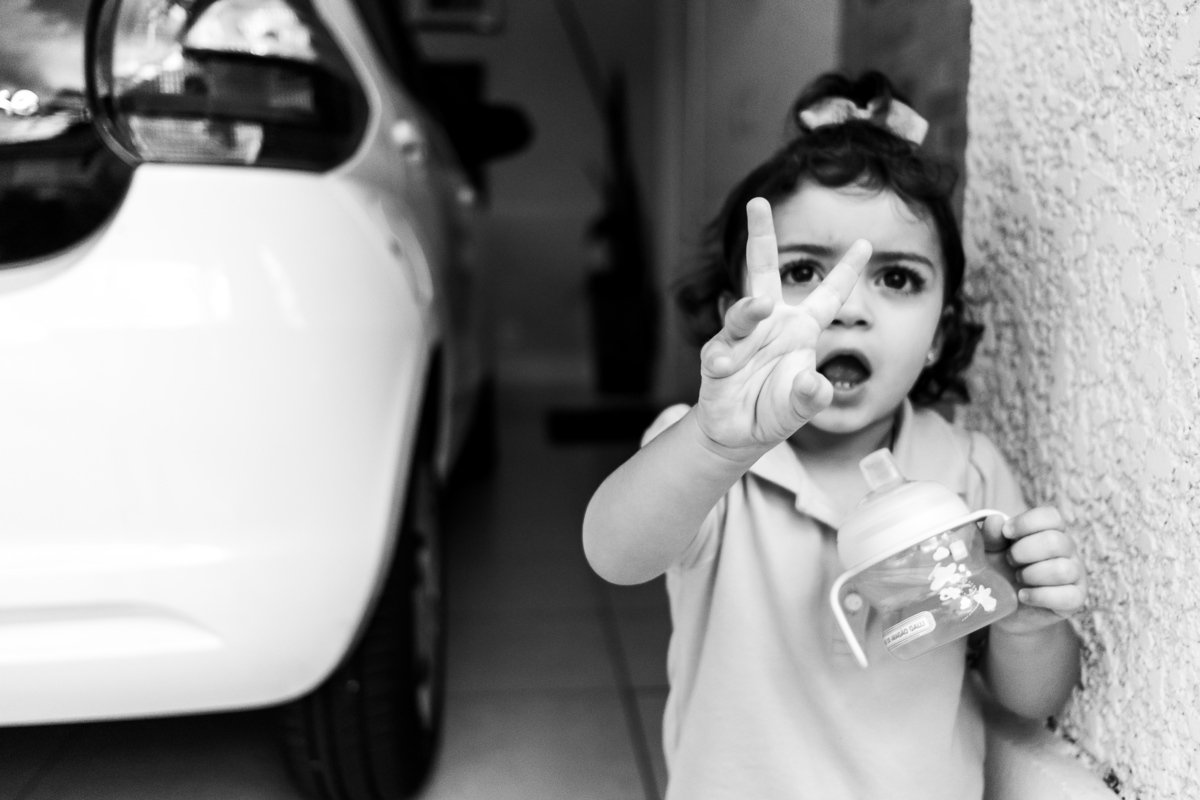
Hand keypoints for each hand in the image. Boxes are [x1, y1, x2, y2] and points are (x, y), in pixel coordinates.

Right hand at [693, 197, 870, 455]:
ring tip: (761, 306)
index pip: (828, 296)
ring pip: (742, 314)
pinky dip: (723, 360)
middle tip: (757, 203)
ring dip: (751, 309)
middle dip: (760, 235)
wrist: (741, 433)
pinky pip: (719, 355)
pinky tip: (725, 367)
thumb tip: (813, 383)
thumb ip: (812, 395)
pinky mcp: (716, 361)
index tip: (865, 243)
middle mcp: (769, 324)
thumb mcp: (803, 405)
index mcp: (800, 328)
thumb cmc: (777, 407)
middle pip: (762, 272)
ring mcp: (739, 340)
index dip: (845, 271)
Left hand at [982, 507, 1086, 635]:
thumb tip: (994, 520)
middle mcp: (1068, 549)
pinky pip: (1066, 596)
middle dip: (1024, 552)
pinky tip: (1023, 596)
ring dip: (1032, 575)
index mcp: (1050, 530)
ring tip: (1018, 579)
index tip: (1006, 534)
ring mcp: (1075, 574)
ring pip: (1062, 569)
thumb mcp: (991, 551)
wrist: (1007, 608)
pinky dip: (1038, 596)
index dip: (1026, 522)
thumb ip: (991, 535)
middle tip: (1010, 561)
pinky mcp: (1076, 599)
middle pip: (1055, 541)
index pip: (1050, 516)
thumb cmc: (1002, 572)